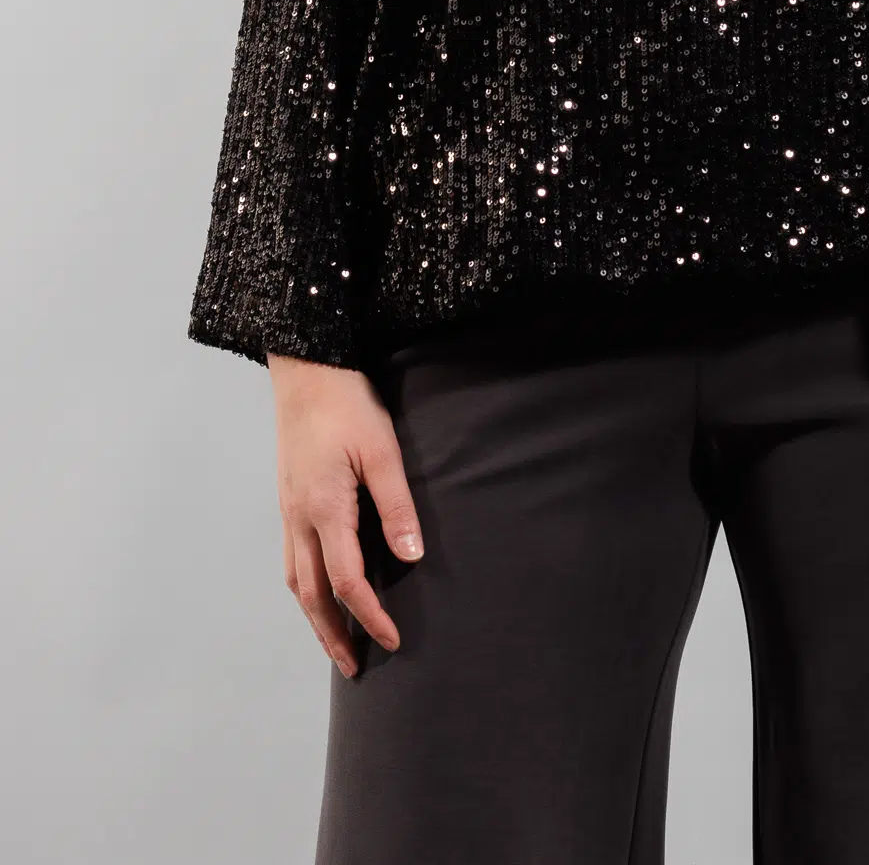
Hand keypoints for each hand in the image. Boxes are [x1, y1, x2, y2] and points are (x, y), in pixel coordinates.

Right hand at [268, 353, 425, 678]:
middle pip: (312, 596)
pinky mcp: (288, 500)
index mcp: (325, 510)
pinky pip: (292, 560)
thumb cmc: (347, 405)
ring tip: (337, 642)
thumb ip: (396, 505)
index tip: (393, 642)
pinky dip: (305, 588)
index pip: (347, 583)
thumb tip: (411, 558)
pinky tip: (319, 592)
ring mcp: (289, 511)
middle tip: (356, 668)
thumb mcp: (382, 450)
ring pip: (297, 581)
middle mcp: (299, 519)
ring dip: (316, 617)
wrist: (305, 370)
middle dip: (333, 635)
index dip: (369, 617)